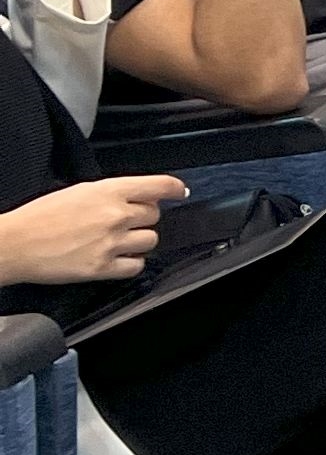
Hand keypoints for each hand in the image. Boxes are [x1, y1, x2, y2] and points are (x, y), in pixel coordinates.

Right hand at [0, 173, 186, 292]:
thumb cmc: (40, 217)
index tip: (180, 192)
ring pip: (150, 240)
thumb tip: (135, 197)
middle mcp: (116, 215)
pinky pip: (136, 266)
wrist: (16, 243)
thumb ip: (111, 193)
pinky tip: (118, 258)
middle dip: (143, 217)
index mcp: (109, 191)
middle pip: (155, 215)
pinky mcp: (103, 268)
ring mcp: (112, 243)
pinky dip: (131, 262)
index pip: (158, 186)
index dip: (174, 188)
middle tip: (124, 221)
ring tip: (118, 240)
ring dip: (139, 240)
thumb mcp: (79, 191)